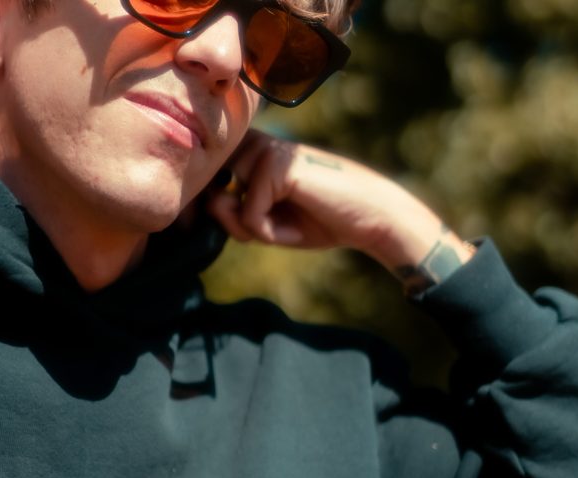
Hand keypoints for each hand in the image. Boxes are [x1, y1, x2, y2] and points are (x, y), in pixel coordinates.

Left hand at [206, 130, 473, 279]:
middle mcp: (253, 143)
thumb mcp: (263, 220)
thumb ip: (229, 213)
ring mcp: (264, 151)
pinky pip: (249, 216)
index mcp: (248, 149)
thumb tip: (213, 201)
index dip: (222, 215)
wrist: (371, 217)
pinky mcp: (275, 166)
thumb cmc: (318, 218)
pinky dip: (271, 233)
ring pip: (225, 207)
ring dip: (256, 229)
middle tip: (280, 224)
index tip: (260, 220)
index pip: (205, 184)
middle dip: (239, 225)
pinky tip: (297, 225)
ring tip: (291, 220)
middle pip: (211, 198)